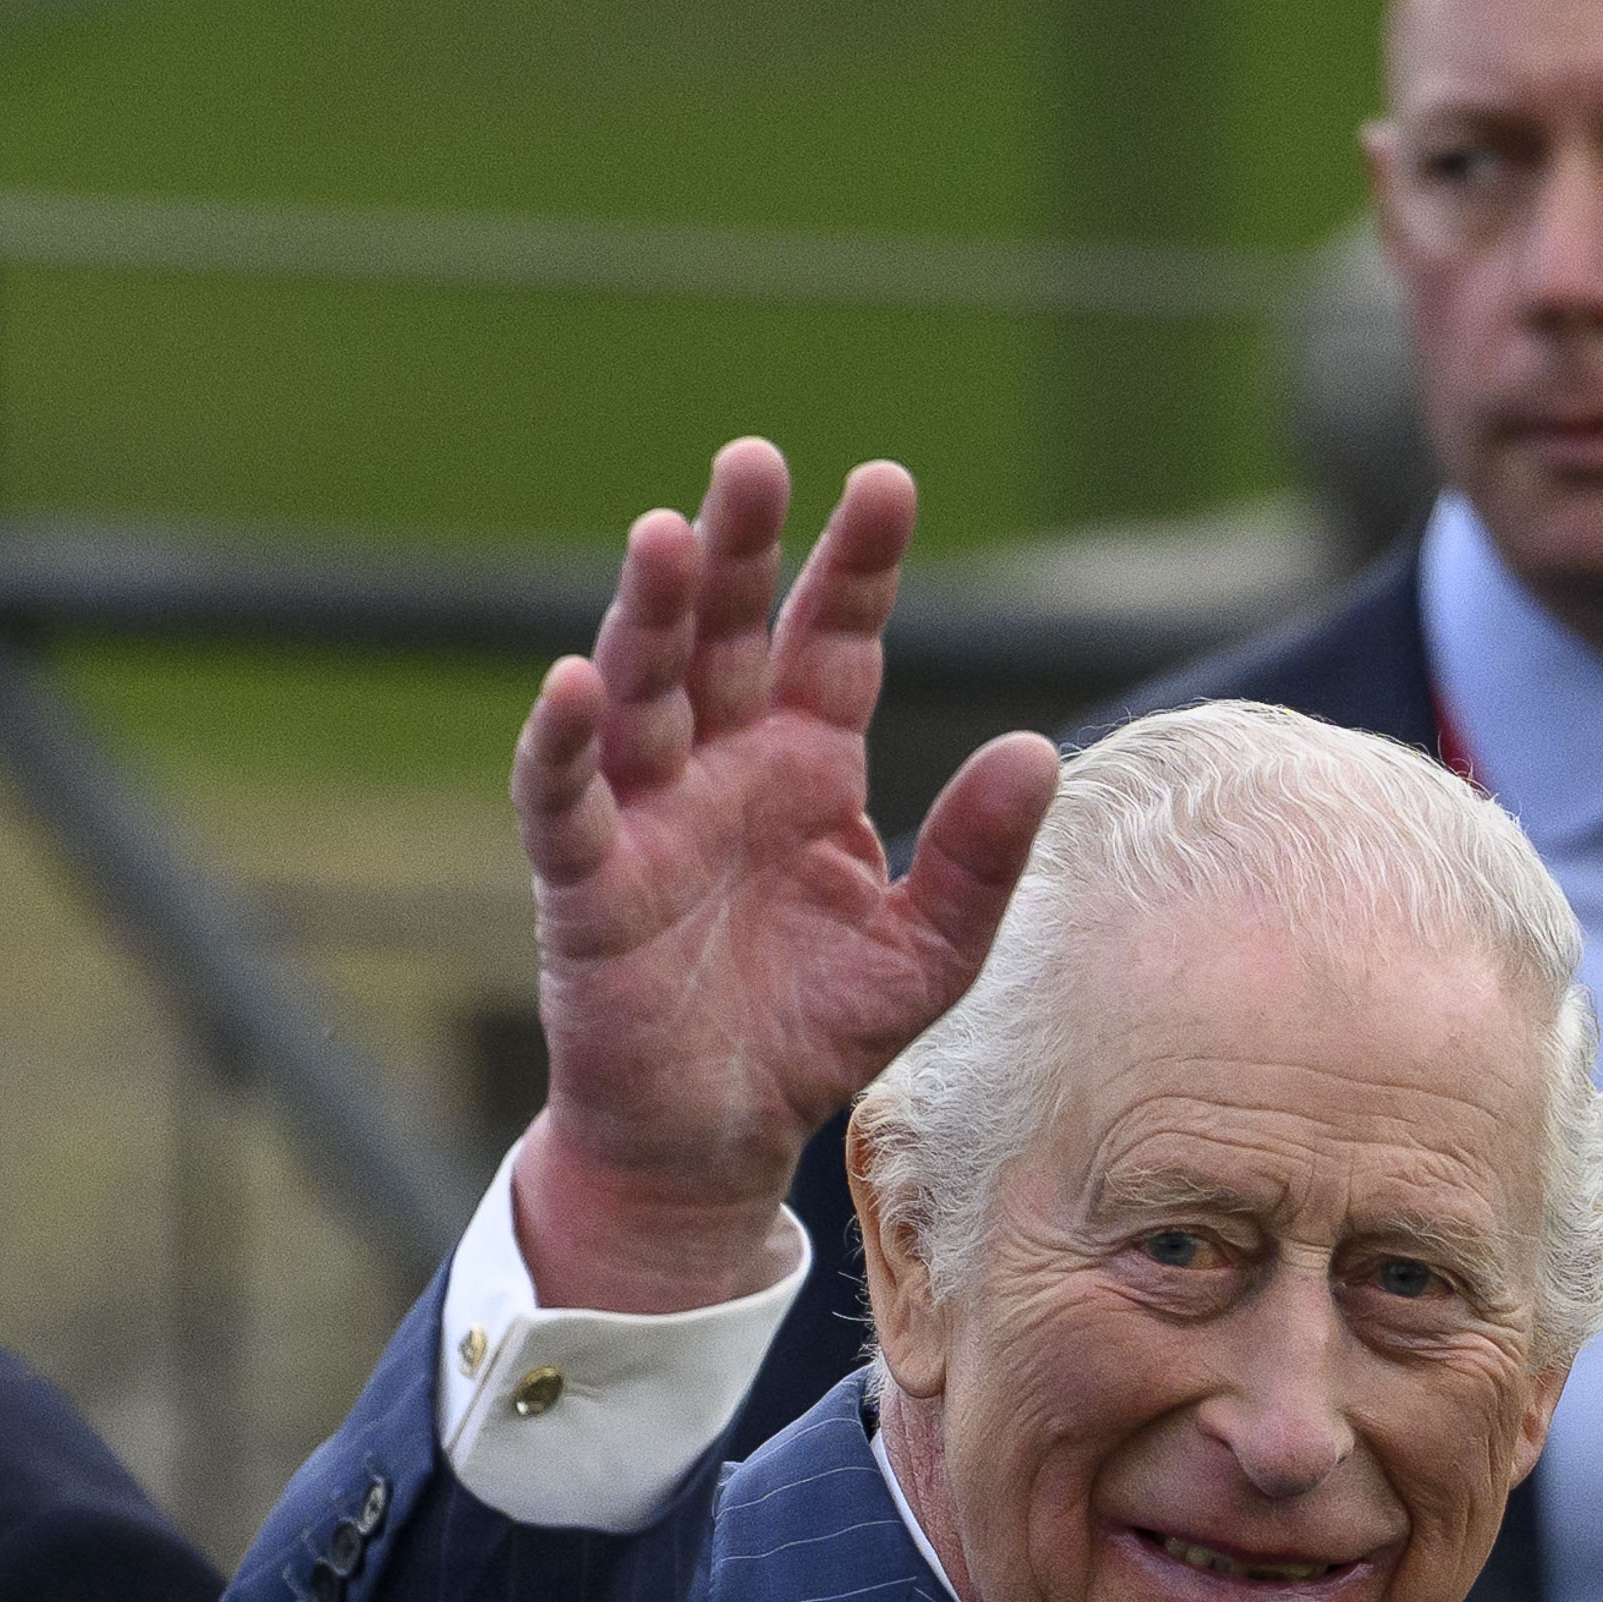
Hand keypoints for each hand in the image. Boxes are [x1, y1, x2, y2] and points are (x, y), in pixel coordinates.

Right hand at [503, 441, 1059, 1313]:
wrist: (715, 1141)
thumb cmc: (813, 1033)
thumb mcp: (928, 952)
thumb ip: (978, 858)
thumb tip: (1040, 751)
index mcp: (808, 763)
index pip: (833, 637)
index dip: (855, 563)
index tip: (887, 482)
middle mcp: (723, 766)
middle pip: (725, 633)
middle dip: (737, 548)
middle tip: (754, 460)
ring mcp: (646, 815)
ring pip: (641, 691)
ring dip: (647, 615)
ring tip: (664, 534)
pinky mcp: (584, 883)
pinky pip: (563, 801)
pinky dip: (562, 744)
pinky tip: (571, 682)